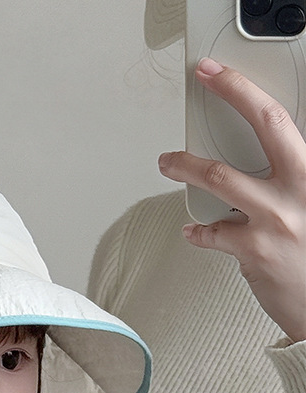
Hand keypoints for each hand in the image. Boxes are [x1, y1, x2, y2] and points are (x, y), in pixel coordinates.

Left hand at [158, 57, 305, 342]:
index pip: (282, 119)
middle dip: (231, 95)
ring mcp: (278, 219)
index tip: (221, 74)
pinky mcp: (255, 250)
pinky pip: (213, 233)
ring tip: (168, 163)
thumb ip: (289, 183)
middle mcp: (302, 190)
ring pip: (222, 177)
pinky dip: (200, 232)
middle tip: (205, 81)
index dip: (245, 90)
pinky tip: (196, 232)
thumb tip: (257, 167)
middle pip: (265, 126)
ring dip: (188, 166)